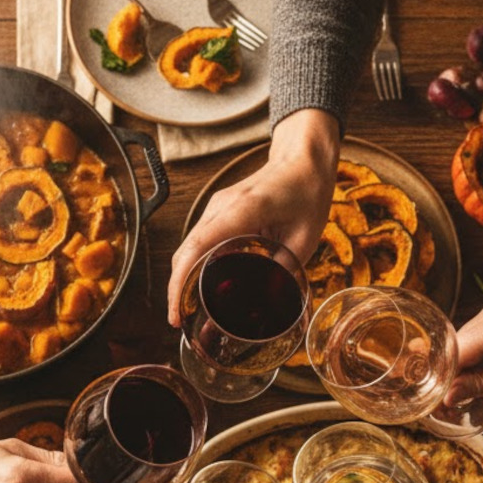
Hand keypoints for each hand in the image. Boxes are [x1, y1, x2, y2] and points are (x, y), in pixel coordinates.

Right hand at [166, 108, 339, 324]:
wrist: (302, 160)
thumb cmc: (306, 192)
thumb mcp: (305, 237)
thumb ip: (284, 269)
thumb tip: (268, 301)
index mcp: (243, 210)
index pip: (198, 246)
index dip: (180, 281)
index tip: (176, 310)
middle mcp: (221, 207)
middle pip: (185, 251)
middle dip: (176, 288)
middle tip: (179, 321)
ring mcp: (217, 208)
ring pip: (189, 247)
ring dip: (182, 278)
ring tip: (187, 310)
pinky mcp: (220, 212)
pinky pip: (200, 241)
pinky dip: (194, 265)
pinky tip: (200, 287)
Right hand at [447, 293, 482, 404]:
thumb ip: (482, 386)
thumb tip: (448, 396)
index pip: (455, 354)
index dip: (445, 380)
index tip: (442, 405)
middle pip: (457, 345)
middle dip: (454, 374)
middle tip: (456, 404)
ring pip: (466, 340)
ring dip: (467, 364)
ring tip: (476, 390)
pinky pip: (479, 334)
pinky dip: (480, 354)